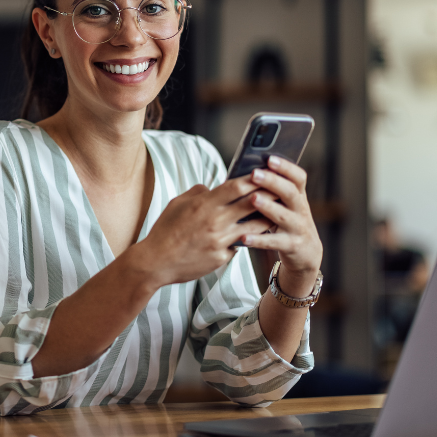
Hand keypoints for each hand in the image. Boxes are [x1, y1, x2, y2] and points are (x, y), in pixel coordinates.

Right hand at [132, 176, 274, 288]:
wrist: (155, 262)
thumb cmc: (165, 230)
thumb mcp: (177, 203)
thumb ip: (198, 193)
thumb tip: (213, 188)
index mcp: (204, 205)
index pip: (236, 186)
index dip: (254, 179)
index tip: (266, 174)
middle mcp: (215, 222)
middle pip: (252, 204)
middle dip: (269, 195)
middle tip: (280, 190)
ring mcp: (220, 241)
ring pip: (254, 227)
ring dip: (267, 218)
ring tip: (276, 212)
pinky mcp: (222, 257)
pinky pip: (240, 245)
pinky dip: (247, 238)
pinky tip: (254, 235)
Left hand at [241, 155, 322, 294]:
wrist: (306, 254)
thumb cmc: (286, 223)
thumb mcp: (284, 205)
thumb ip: (272, 191)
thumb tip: (247, 173)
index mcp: (298, 196)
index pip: (298, 177)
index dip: (286, 167)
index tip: (270, 158)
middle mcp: (300, 210)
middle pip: (289, 193)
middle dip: (272, 182)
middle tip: (254, 174)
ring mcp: (297, 228)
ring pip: (283, 216)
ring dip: (268, 206)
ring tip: (252, 199)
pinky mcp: (291, 246)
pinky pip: (274, 242)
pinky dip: (259, 240)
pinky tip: (244, 236)